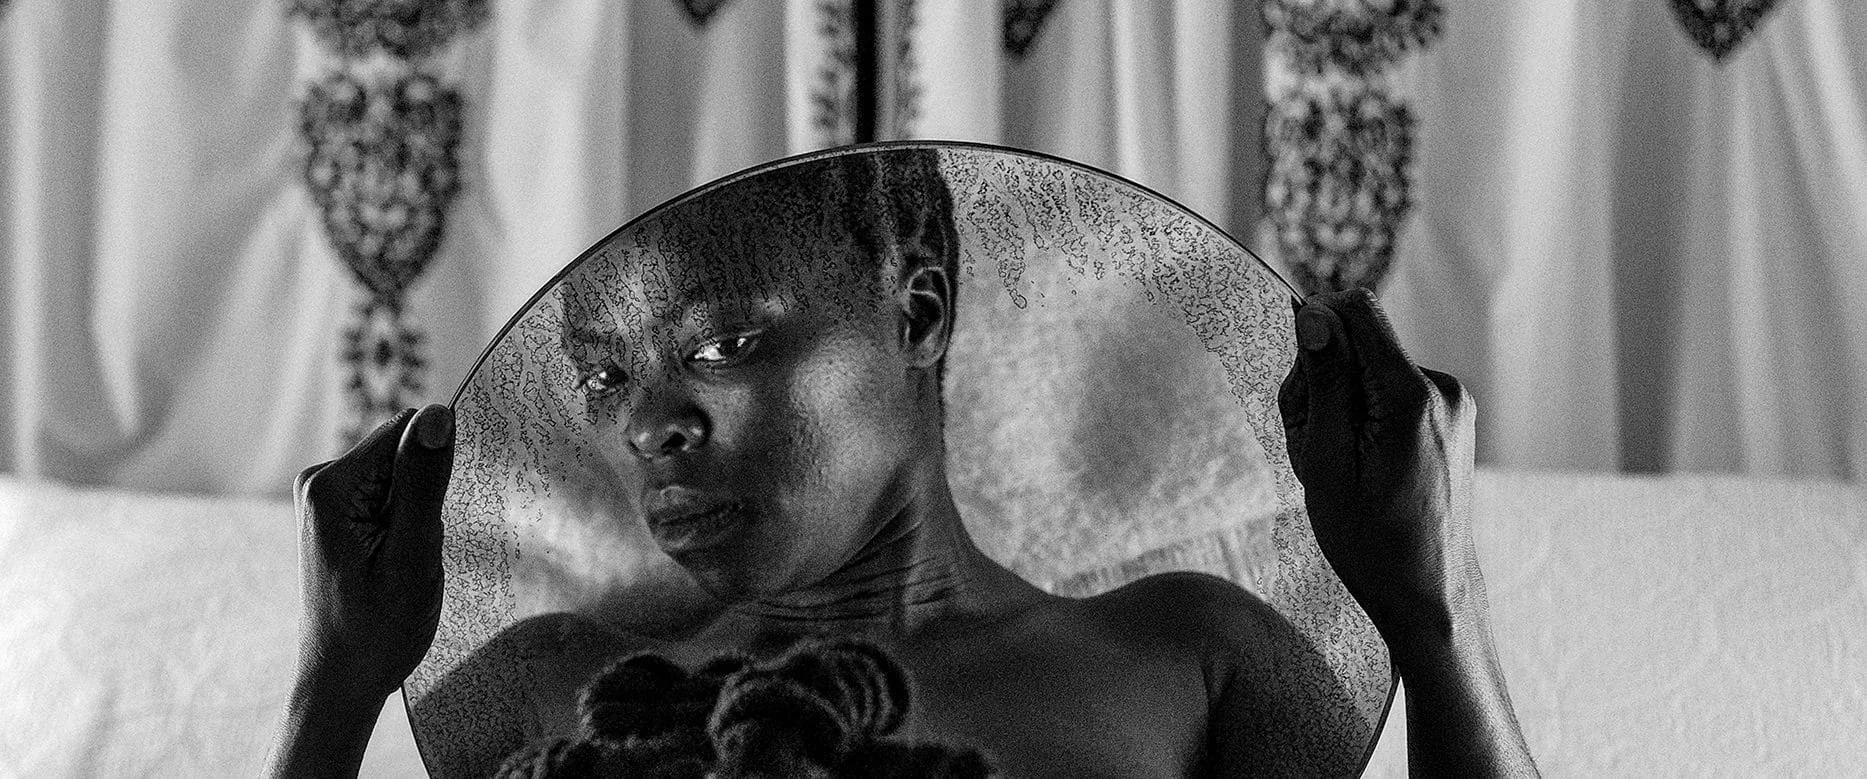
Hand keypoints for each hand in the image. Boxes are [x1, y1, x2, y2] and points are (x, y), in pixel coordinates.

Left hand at [292, 404, 453, 700]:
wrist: (344, 681)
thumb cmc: (378, 630)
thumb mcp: (414, 556)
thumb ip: (425, 483)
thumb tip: (439, 413)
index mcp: (331, 486)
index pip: (408, 434)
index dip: (433, 477)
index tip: (424, 527)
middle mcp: (319, 482)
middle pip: (404, 457)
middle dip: (425, 500)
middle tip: (413, 554)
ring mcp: (325, 500)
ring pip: (403, 481)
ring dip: (418, 519)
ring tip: (402, 565)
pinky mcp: (336, 516)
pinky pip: (391, 500)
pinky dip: (406, 529)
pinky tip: (393, 566)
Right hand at [1278, 289, 1482, 642]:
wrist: (1428, 595)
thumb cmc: (1370, 541)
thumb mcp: (1325, 461)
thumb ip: (1323, 382)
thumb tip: (1314, 314)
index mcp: (1412, 396)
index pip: (1357, 311)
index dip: (1317, 335)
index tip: (1303, 391)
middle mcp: (1443, 389)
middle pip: (1360, 344)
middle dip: (1323, 383)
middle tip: (1314, 447)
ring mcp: (1452, 403)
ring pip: (1372, 371)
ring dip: (1341, 406)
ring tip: (1339, 466)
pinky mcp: (1451, 418)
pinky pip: (1392, 392)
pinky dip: (1366, 419)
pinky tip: (1362, 467)